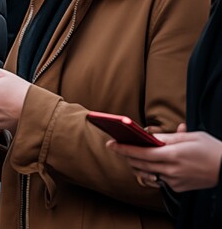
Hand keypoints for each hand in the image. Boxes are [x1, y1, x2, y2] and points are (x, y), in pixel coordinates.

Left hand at [107, 123, 221, 191]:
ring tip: (136, 155)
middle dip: (127, 156)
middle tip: (120, 147)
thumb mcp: (191, 137)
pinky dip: (155, 171)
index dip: (124, 149)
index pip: (141, 153)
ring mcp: (174, 180)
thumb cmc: (211, 149)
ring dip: (139, 164)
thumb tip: (149, 136)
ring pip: (147, 173)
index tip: (111, 144)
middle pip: (139, 164)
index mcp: (173, 155)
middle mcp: (171, 170)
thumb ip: (168, 137)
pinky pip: (159, 179)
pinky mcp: (178, 187)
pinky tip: (158, 164)